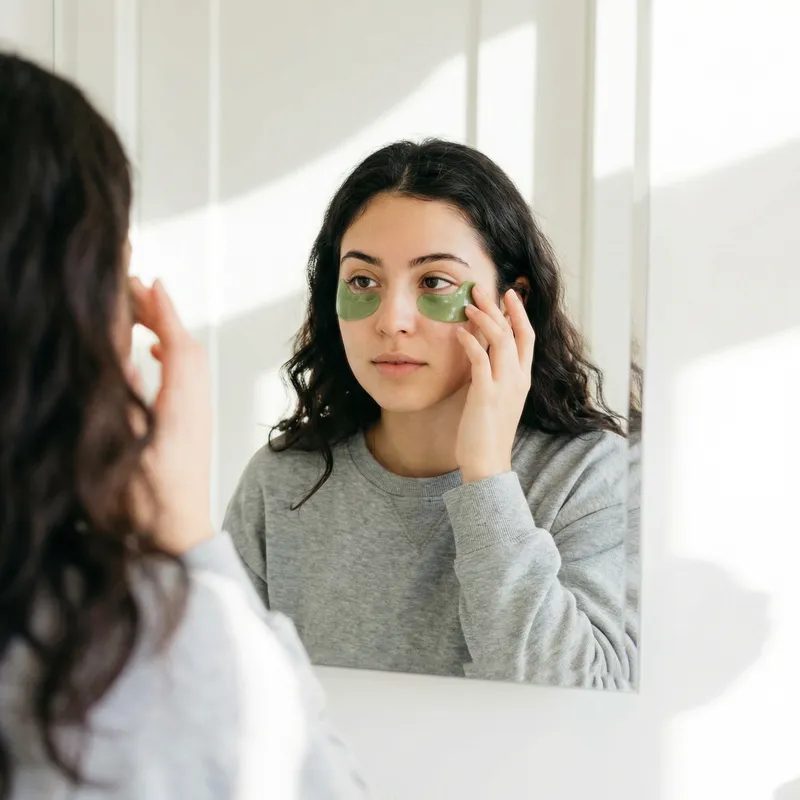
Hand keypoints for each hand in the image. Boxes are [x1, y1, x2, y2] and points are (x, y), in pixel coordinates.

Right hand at [125, 277, 214, 554]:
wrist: (176, 539)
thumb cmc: (146, 506)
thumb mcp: (126, 455)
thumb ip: (126, 406)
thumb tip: (126, 359)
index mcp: (180, 411)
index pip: (178, 348)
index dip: (163, 313)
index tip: (149, 282)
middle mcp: (195, 408)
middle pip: (187, 348)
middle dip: (163, 314)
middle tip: (135, 287)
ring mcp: (197, 417)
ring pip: (190, 362)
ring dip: (168, 331)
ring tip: (140, 312)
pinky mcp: (193, 427)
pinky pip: (188, 378)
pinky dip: (171, 355)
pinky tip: (151, 354)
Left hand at [455, 286, 534, 482]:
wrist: (488, 462)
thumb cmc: (487, 433)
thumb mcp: (496, 398)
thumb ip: (493, 375)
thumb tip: (481, 354)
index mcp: (523, 379)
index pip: (526, 337)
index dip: (519, 314)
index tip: (508, 294)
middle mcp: (518, 379)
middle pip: (514, 332)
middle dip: (499, 307)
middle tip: (481, 288)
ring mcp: (504, 386)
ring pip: (500, 340)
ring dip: (484, 319)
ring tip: (468, 305)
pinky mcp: (486, 395)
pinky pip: (480, 360)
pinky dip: (471, 342)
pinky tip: (460, 333)